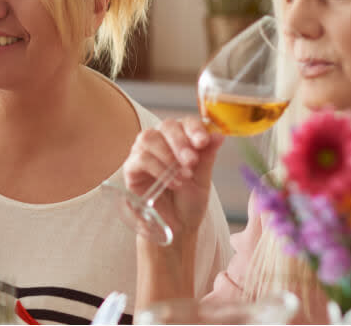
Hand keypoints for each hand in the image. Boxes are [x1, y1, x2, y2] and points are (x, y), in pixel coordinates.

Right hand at [123, 116, 223, 240]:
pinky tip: (172, 183)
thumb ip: (208, 155)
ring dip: (169, 155)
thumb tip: (219, 134)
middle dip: (181, 142)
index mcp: (180, 140)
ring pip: (150, 138)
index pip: (185, 123)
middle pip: (166, 126)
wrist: (177, 227)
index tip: (203, 141)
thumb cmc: (189, 202)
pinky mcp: (131, 169)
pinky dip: (159, 169)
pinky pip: (141, 158)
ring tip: (183, 176)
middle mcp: (160, 142)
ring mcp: (143, 153)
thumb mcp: (203, 178)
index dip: (194, 128)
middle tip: (191, 161)